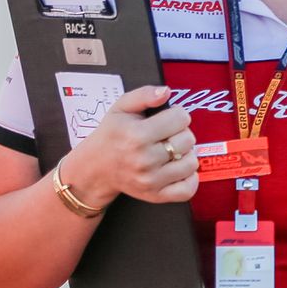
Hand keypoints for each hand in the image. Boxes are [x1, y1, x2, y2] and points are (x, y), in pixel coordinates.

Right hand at [61, 86, 198, 206]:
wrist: (95, 168)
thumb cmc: (111, 135)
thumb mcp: (120, 108)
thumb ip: (144, 95)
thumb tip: (166, 91)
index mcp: (136, 135)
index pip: (181, 118)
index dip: (177, 115)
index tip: (167, 119)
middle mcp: (144, 159)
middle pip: (188, 140)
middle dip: (182, 133)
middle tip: (167, 135)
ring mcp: (150, 180)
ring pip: (191, 163)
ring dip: (186, 154)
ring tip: (171, 151)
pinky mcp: (155, 195)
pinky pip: (187, 190)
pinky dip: (190, 179)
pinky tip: (179, 168)